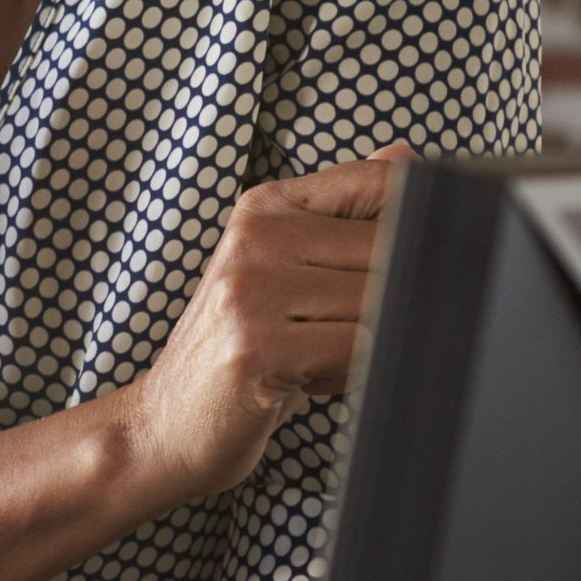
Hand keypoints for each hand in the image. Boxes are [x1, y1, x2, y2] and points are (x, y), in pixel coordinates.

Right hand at [120, 143, 410, 502]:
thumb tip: (406, 158)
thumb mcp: (285, 271)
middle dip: (391, 300)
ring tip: (322, 357)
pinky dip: (354, 372)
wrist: (168, 422)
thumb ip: (343, 216)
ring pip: (380, 301)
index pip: (379, 185)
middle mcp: (255, 238)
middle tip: (343, 331)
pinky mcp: (258, 346)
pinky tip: (311, 379)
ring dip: (371, 342)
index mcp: (264, 208)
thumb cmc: (240, 349)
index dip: (412, 231)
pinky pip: (358, 348)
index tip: (389, 273)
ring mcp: (252, 290)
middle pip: (391, 249)